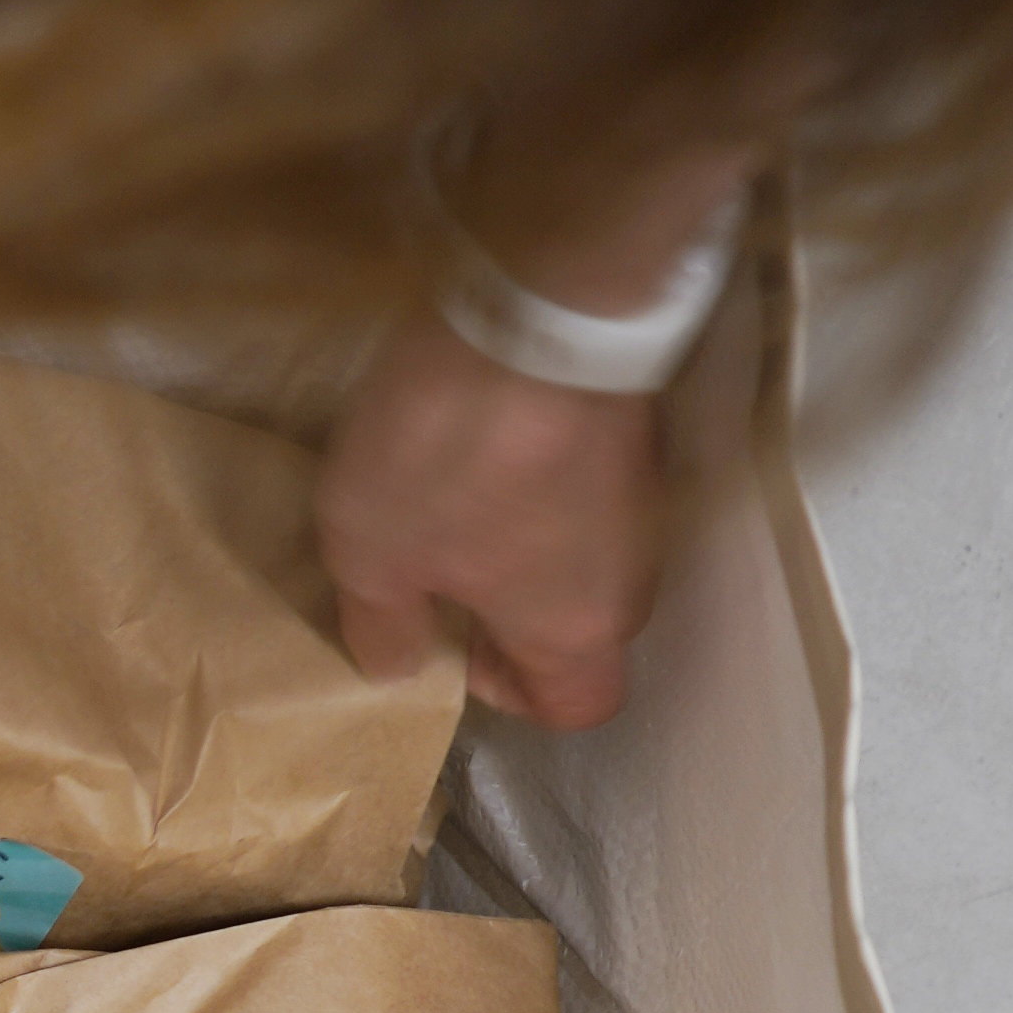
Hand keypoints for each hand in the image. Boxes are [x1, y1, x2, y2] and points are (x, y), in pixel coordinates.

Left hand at [316, 315, 663, 729]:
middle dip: (509, 611)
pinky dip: (540, 477)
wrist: (540, 305)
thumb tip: (398, 668)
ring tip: (450, 493)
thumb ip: (381, 624)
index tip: (451, 644)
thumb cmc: (451, 454)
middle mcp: (629, 576)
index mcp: (576, 632)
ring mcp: (641, 496)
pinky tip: (483, 436)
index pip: (577, 707)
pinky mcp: (634, 427)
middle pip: (579, 626)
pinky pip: (583, 482)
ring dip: (522, 537)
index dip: (512, 695)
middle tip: (436, 564)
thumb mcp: (371, 552)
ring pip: (581, 549)